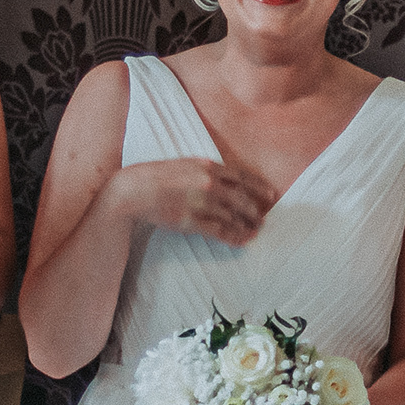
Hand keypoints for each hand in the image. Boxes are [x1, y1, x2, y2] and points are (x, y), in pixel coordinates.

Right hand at [113, 156, 277, 245]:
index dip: (259, 186)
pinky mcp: (191, 221)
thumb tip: (225, 180)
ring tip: (255, 232)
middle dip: (255, 210)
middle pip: (241, 198)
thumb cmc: (155, 177)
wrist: (133, 190)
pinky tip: (242, 240)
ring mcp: (200, 202)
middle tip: (264, 218)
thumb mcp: (184, 164)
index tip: (271, 194)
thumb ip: (206, 170)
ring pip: (233, 216)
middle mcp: (207, 182)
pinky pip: (219, 231)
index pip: (241, 177)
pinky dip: (234, 236)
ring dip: (247, 226)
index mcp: (207, 165)